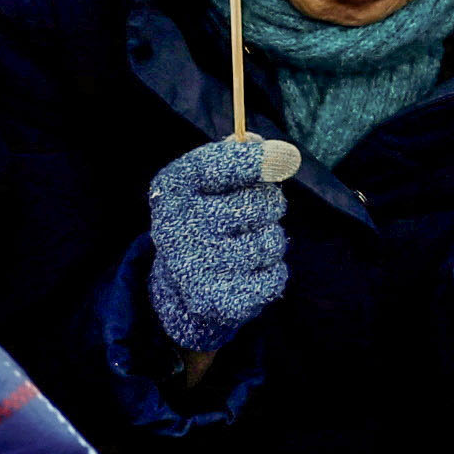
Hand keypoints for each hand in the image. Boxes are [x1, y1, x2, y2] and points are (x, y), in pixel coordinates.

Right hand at [144, 134, 298, 354]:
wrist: (182, 287)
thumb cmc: (205, 220)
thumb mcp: (207, 183)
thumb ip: (236, 157)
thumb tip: (279, 152)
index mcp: (171, 190)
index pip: (214, 165)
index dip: (252, 159)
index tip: (282, 154)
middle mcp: (178, 227)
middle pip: (259, 203)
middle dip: (270, 204)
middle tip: (254, 212)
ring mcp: (198, 267)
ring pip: (272, 241)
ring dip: (270, 240)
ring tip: (247, 244)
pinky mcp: (220, 301)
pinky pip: (276, 276)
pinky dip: (272, 272)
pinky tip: (249, 272)